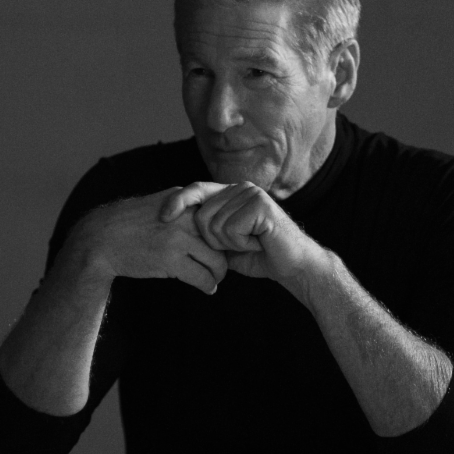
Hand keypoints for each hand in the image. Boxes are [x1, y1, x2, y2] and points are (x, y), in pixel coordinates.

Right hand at [65, 188, 228, 293]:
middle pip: (222, 240)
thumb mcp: (160, 204)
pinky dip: (208, 286)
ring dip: (218, 275)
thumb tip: (210, 223)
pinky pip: (202, 277)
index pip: (218, 218)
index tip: (224, 248)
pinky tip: (207, 289)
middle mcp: (185, 216)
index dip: (225, 236)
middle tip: (221, 268)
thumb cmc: (129, 223)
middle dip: (225, 257)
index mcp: (184, 200)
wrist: (101, 237)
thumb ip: (184, 209)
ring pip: (216, 261)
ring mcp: (178, 238)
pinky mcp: (171, 260)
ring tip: (214, 280)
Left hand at [159, 181, 323, 282]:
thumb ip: (204, 230)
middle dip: (213, 239)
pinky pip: (231, 228)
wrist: (291, 265)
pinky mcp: (261, 204)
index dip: (178, 201)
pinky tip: (257, 241)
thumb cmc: (258, 254)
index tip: (163, 216)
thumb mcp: (223, 242)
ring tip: (250, 241)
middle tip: (238, 243)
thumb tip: (172, 225)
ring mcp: (251, 193)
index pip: (196, 190)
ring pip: (215, 224)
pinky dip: (241, 243)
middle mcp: (239, 188)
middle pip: (201, 214)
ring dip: (230, 243)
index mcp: (229, 192)